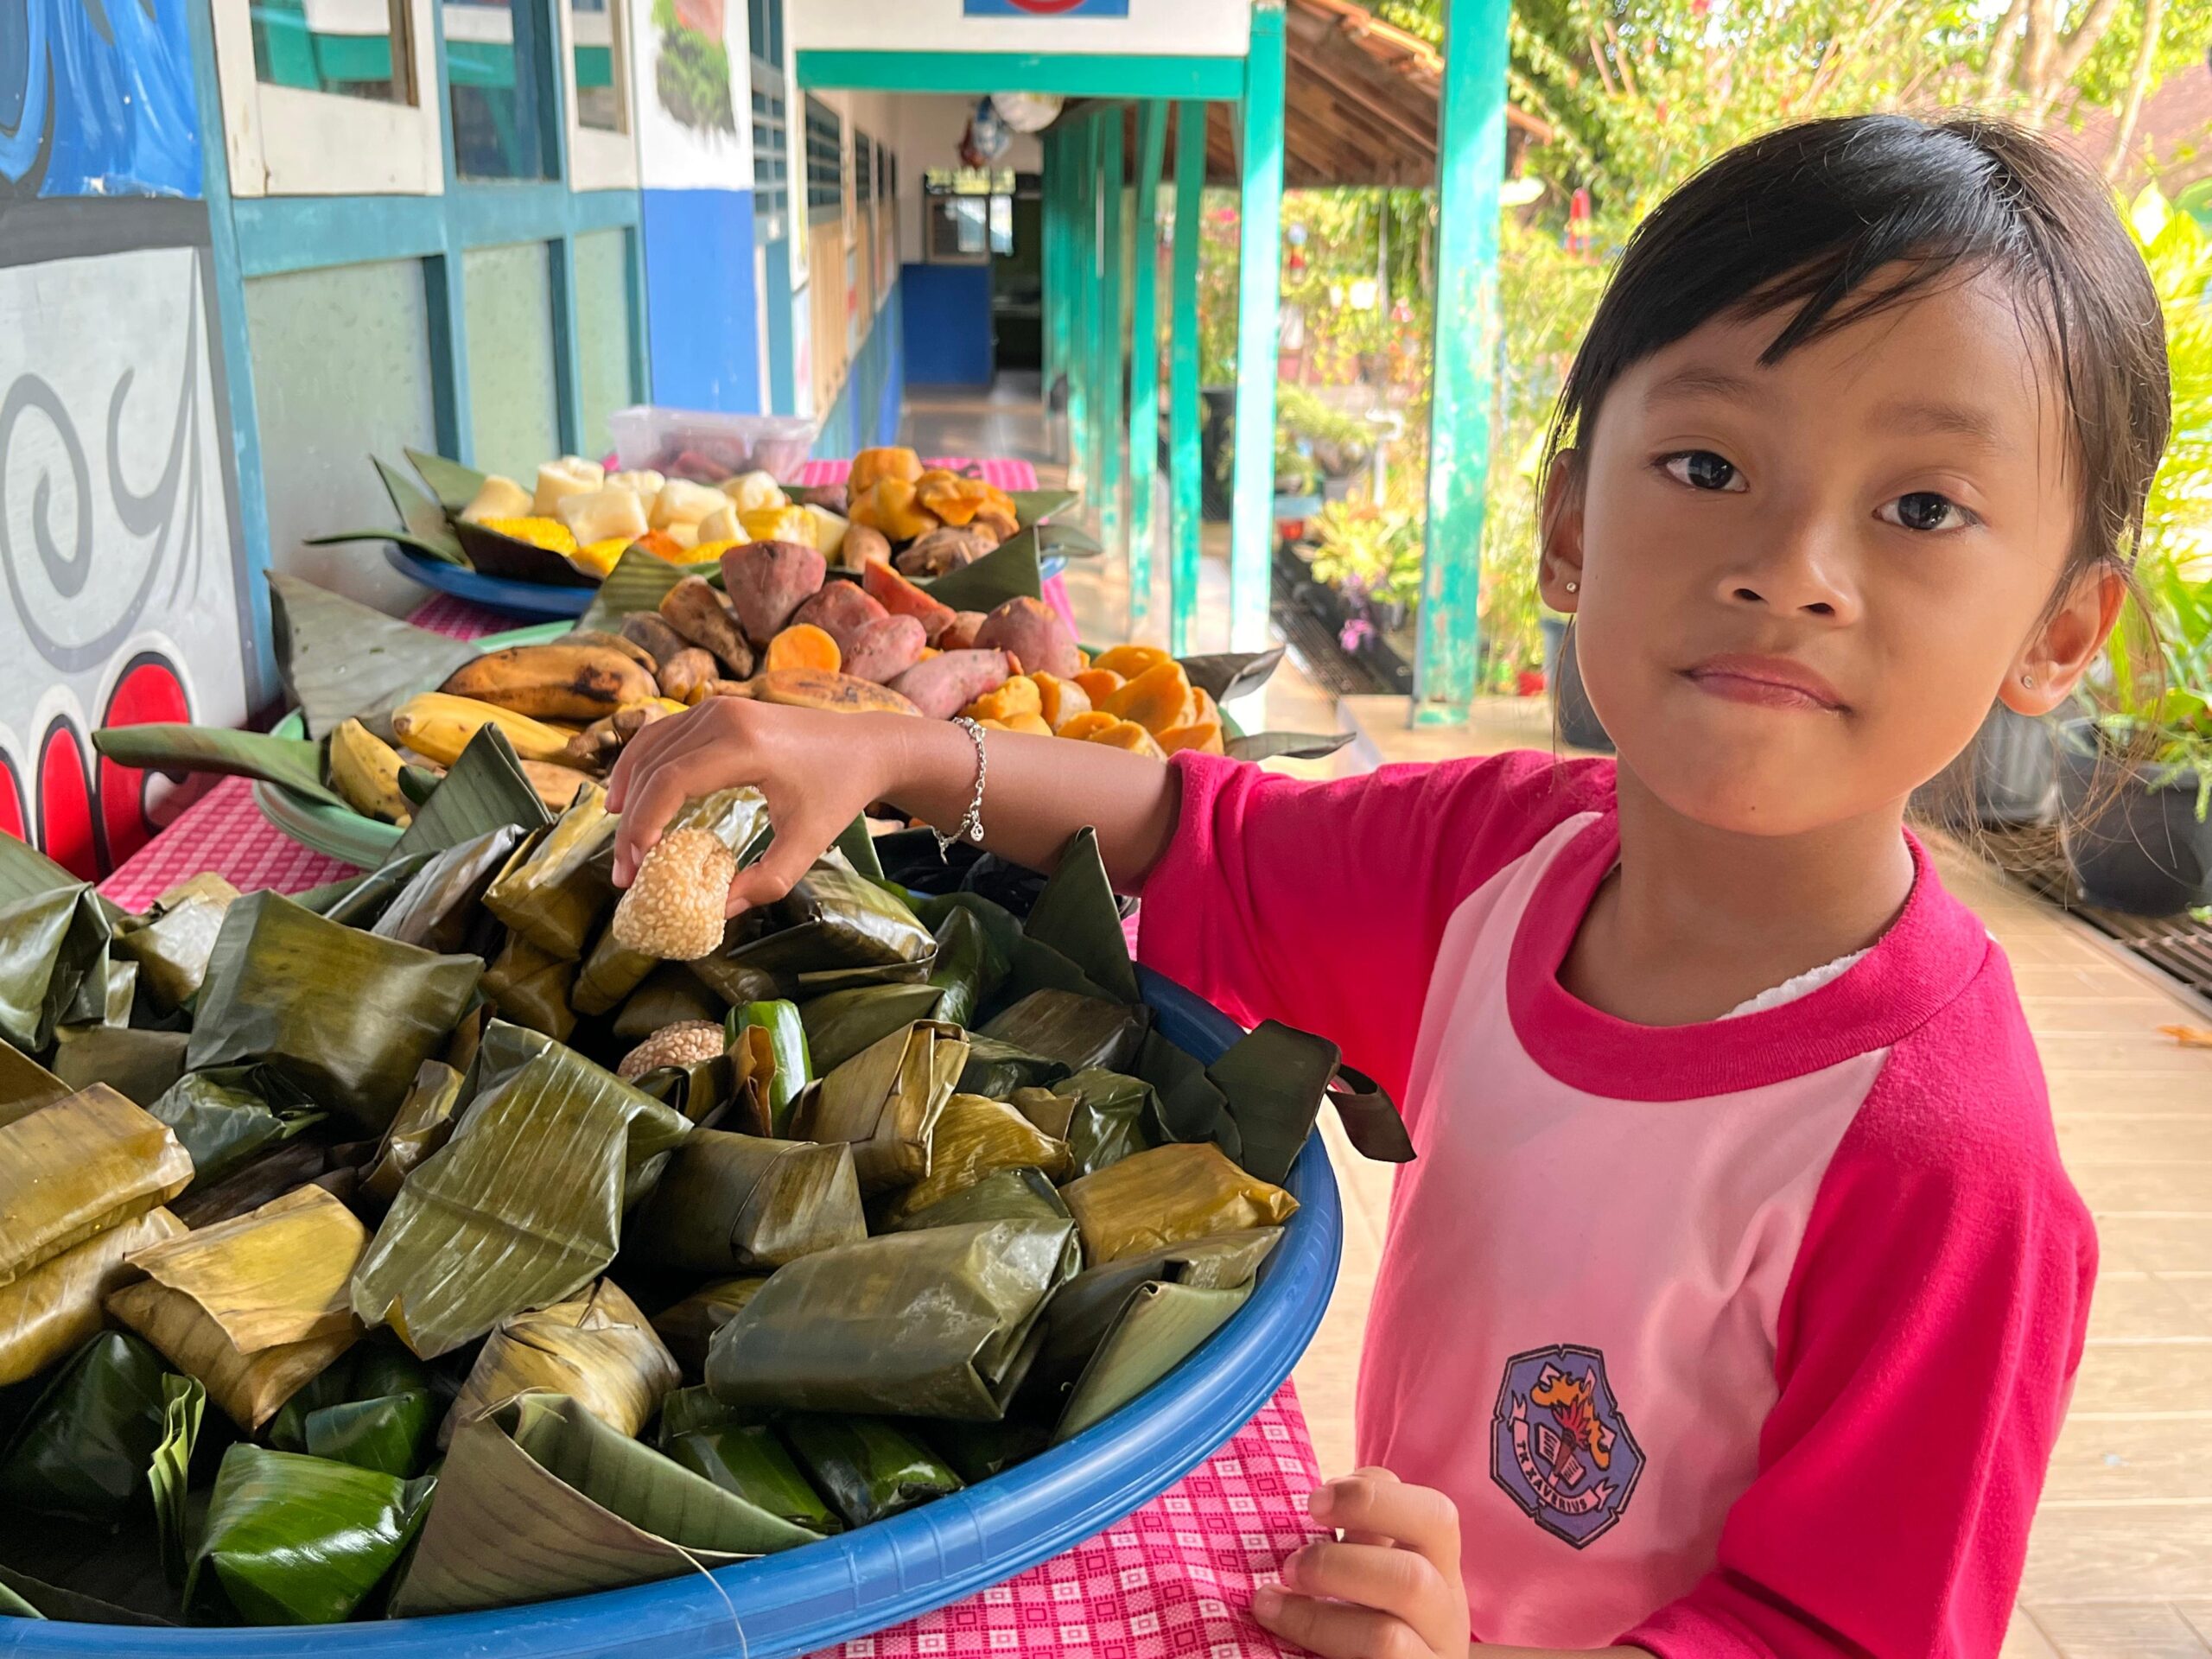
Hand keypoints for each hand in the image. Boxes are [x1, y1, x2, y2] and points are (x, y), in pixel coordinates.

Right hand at [605, 697, 923, 914]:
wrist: (865, 745)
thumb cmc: (839, 792)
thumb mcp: (810, 842)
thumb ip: (768, 881)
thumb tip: (719, 912)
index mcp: (746, 744)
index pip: (672, 782)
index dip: (643, 825)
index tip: (635, 869)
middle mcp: (724, 716)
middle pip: (654, 768)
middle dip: (631, 823)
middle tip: (625, 872)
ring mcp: (717, 707)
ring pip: (649, 748)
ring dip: (627, 792)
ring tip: (623, 843)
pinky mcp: (716, 709)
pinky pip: (662, 735)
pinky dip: (640, 767)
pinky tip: (630, 800)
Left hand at [1251, 1469, 1469, 1658]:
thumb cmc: (1370, 1618)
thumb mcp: (1374, 1573)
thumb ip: (1358, 1541)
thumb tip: (1317, 1501)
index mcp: (1441, 1570)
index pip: (1436, 1517)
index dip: (1373, 1498)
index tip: (1313, 1503)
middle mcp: (1446, 1618)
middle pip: (1414, 1580)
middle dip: (1337, 1564)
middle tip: (1288, 1566)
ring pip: (1387, 1639)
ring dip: (1315, 1618)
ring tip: (1269, 1606)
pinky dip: (1317, 1651)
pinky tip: (1283, 1643)